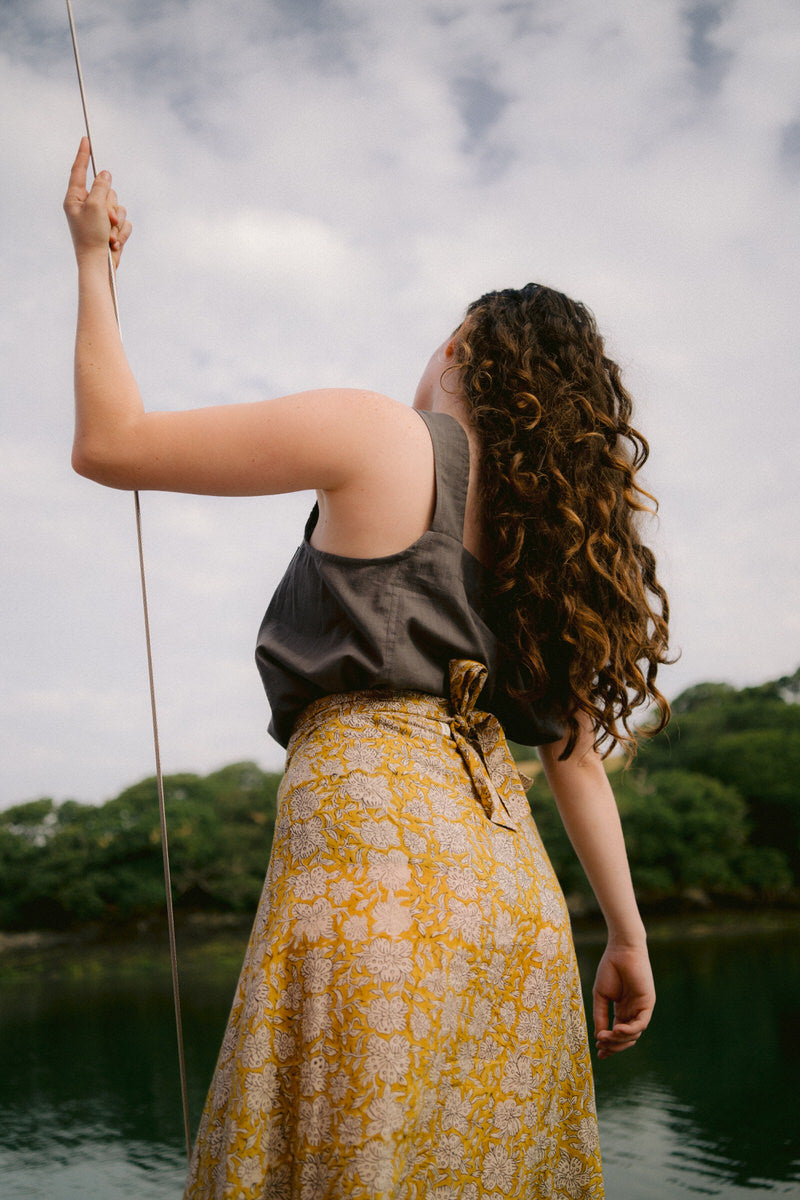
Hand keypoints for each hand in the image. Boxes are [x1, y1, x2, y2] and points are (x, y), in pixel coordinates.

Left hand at [63, 137, 131, 269]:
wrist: (98, 266)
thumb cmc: (91, 237)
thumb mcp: (95, 207)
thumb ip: (101, 187)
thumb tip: (105, 174)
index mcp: (75, 199)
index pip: (79, 172)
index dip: (83, 155)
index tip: (85, 140)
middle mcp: (87, 207)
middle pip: (106, 190)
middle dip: (112, 205)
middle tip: (107, 219)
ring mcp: (100, 218)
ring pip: (119, 206)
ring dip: (118, 221)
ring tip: (110, 235)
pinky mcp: (111, 229)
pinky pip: (124, 221)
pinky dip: (122, 232)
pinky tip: (114, 243)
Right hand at [592, 941, 654, 1059]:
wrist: (620, 950)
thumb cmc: (610, 969)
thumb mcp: (601, 996)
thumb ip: (601, 1015)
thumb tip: (599, 1037)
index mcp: (622, 1010)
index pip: (617, 1034)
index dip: (609, 1045)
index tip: (598, 1053)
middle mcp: (633, 1012)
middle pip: (626, 1038)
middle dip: (613, 1046)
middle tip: (600, 1048)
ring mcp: (641, 1008)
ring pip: (634, 1034)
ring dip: (619, 1040)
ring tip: (604, 1038)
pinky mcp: (648, 1003)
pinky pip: (641, 1023)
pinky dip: (629, 1030)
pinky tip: (617, 1030)